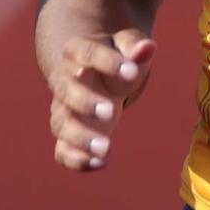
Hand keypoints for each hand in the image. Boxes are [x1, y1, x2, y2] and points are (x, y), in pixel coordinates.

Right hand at [48, 31, 155, 170]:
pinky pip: (62, 150)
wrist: (97, 72)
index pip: (88, 54)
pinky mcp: (68, 135)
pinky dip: (76, 159)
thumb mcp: (127, 46)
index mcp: (77, 51)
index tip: (133, 72)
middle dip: (86, 103)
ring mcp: (63, 109)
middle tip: (111, 113)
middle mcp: (64, 80)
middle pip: (66, 91)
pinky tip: (99, 163)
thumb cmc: (116, 56)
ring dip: (80, 138)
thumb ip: (136, 48)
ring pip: (61, 124)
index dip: (108, 62)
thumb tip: (148, 47)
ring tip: (105, 148)